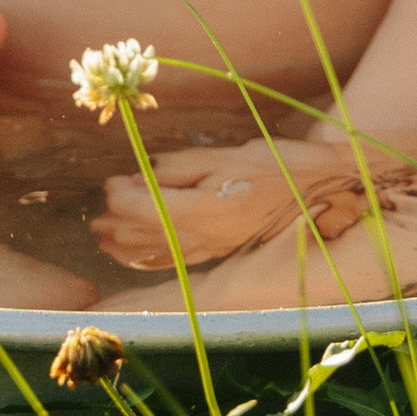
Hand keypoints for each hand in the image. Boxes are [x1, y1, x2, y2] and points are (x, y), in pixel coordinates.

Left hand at [92, 132, 378, 271]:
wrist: (320, 186)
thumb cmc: (273, 163)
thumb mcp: (223, 155)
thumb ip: (179, 167)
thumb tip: (141, 174)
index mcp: (206, 208)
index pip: (149, 207)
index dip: (123, 197)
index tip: (110, 183)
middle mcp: (209, 235)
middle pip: (150, 234)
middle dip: (119, 225)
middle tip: (96, 218)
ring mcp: (218, 247)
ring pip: (162, 251)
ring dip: (129, 246)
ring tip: (104, 238)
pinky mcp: (225, 250)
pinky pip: (181, 260)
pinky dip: (153, 259)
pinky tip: (134, 256)